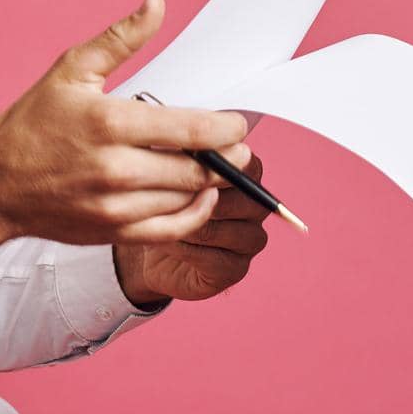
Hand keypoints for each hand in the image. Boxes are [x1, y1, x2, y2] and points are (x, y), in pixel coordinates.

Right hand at [0, 0, 252, 280]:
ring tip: (221, 167)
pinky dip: (195, 216)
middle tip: (240, 147)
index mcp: (110, 122)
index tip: (238, 123)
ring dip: (212, 184)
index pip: (191, 130)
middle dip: (228, 158)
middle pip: (197, 169)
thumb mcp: (72, 69)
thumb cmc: (33, 123)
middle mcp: (116, 168)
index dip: (227, 128)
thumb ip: (121, 38)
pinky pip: (171, 230)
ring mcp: (114, 205)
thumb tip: (157, 4)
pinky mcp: (112, 233)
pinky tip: (200, 198)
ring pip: (186, 199)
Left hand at [112, 152, 272, 307]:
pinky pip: (209, 256)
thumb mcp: (169, 172)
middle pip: (235, 199)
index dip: (211, 167)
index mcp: (248, 174)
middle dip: (195, 198)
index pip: (244, 164)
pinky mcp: (236, 269)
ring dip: (182, 224)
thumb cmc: (165, 202)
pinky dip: (181, 247)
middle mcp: (257, 207)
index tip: (180, 164)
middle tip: (161, 195)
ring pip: (217, 228)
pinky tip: (164, 241)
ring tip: (157, 218)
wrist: (155, 250)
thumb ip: (183, 158)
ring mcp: (251, 240)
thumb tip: (180, 144)